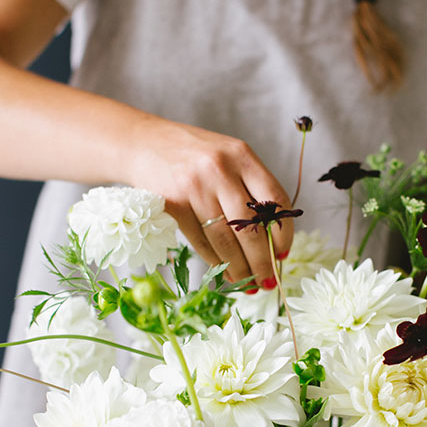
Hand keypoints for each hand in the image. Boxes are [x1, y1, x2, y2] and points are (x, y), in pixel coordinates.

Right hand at [128, 120, 294, 285]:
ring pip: (225, 239)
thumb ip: (250, 188)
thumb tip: (273, 240)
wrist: (143, 142)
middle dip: (263, 261)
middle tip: (267, 281)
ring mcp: (195, 186)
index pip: (275, 200)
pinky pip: (200, 241)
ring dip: (239, 268)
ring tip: (247, 283)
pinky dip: (215, 260)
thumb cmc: (193, 155)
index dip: (283, 233)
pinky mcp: (173, 204)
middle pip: (251, 227)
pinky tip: (224, 270)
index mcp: (241, 155)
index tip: (282, 255)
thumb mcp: (228, 157)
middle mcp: (220, 169)